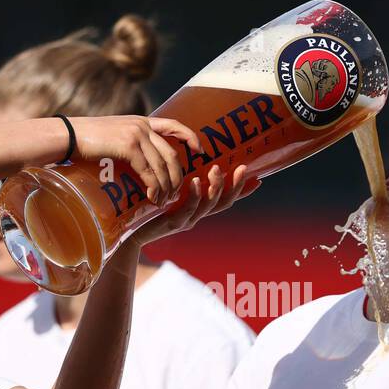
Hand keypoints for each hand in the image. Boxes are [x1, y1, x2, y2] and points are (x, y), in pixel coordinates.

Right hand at [68, 116, 202, 203]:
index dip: (190, 136)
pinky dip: (154, 187)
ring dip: (166, 187)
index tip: (200, 150)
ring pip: (162, 166)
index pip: (173, 124)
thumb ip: (129, 142)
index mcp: (141, 121)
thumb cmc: (85, 140)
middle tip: (175, 193)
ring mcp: (137, 135)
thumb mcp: (112, 134)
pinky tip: (152, 198)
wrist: (67, 136)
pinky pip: (149, 172)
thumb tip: (137, 160)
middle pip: (172, 153)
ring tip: (162, 201)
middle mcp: (142, 126)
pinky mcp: (129, 147)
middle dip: (177, 176)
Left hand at [126, 163, 258, 247]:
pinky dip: (195, 195)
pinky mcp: (173, 223)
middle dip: (235, 186)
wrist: (129, 233)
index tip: (259, 179)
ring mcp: (187, 220)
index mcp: (198, 208)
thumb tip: (186, 155)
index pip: (226, 198)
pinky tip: (195, 182)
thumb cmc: (147, 209)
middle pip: (224, 202)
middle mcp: (197, 215)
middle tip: (242, 168)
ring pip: (209, 205)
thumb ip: (179, 179)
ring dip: (215, 187)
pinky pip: (188, 209)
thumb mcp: (168, 192)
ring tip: (217, 169)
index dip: (242, 190)